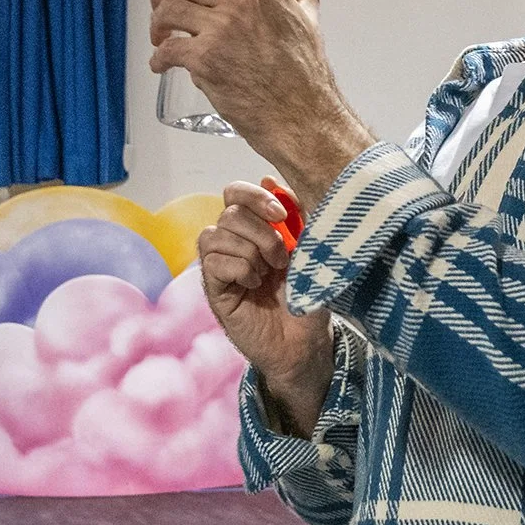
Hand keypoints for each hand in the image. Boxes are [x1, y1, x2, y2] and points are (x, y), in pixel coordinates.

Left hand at [149, 0, 373, 201]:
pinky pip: (166, 48)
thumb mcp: (309, 20)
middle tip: (160, 10)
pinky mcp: (204, 59)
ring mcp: (221, 27)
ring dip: (156, 25)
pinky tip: (161, 64)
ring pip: (166, 10)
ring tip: (160, 38)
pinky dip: (158, 57)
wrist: (302, 117)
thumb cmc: (306, 76)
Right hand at [199, 182, 333, 431]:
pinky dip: (238, 269)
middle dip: (261, 230)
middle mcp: (235, 244)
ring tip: (269, 273)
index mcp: (255, 229)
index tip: (281, 214)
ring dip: (250, 251)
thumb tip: (272, 180)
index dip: (254, 196)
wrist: (305, 344)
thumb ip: (297, 214)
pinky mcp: (215, 289)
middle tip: (282, 257)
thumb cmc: (309, 298)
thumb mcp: (312, 249)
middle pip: (228, 212)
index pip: (235, 193)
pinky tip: (254, 285)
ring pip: (215, 235)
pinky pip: (212, 263)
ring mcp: (222, 266)